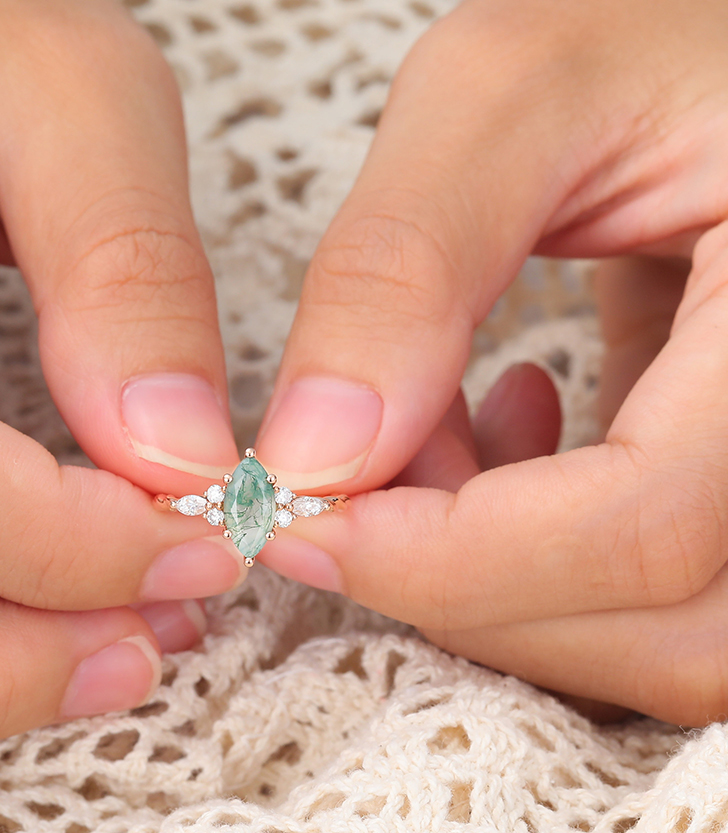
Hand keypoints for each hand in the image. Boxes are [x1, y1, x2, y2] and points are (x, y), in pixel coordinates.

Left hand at [253, 0, 727, 725]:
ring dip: (496, 576)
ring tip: (442, 430)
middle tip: (349, 482)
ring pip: (657, 639)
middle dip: (460, 581)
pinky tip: (506, 424)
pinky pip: (657, 597)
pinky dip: (538, 551)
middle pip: (658, 624)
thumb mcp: (518, 94)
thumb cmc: (667, 33)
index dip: (450, 557)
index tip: (299, 522)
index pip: (645, 527)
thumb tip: (311, 459)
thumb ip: (404, 265)